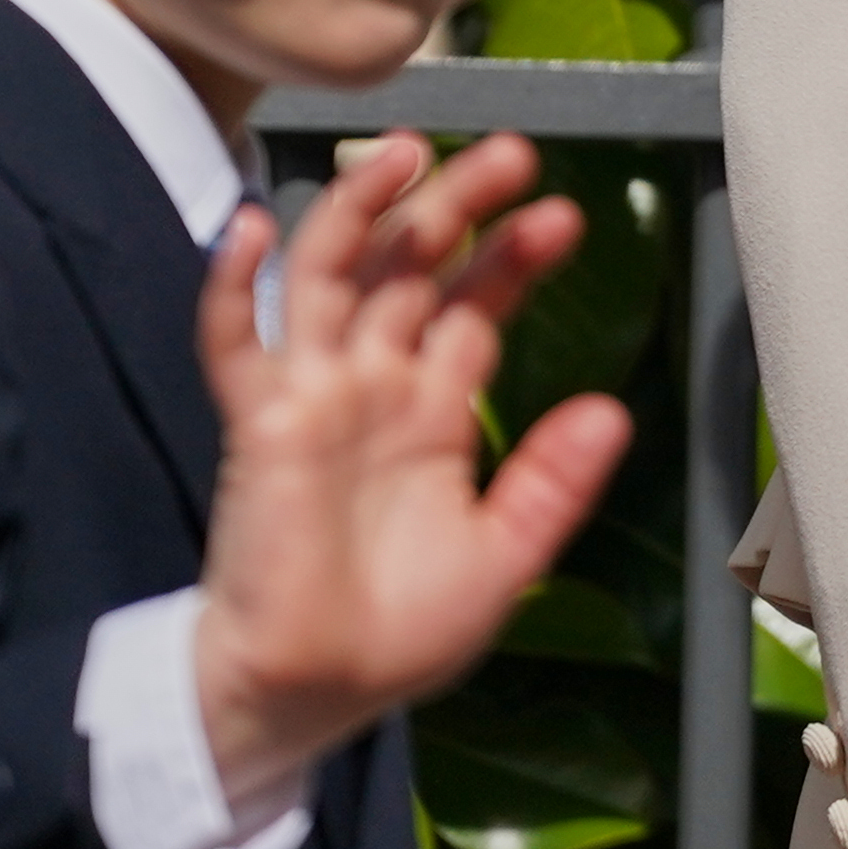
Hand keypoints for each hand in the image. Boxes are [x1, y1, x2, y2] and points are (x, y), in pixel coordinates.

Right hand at [188, 132, 638, 787]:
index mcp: (432, 409)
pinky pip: (236, 343)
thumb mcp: (502, 557)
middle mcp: (374, 384)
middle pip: (413, 267)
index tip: (562, 216)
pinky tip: (250, 229)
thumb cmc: (397, 634)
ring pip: (332, 275)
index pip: (475, 306)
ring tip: (403, 151)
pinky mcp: (260, 425)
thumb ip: (552, 483)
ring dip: (361, 208)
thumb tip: (614, 411)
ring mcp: (314, 395)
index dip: (513, 257)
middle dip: (456, 205)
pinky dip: (233, 284)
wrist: (312, 697)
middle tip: (509, 153)